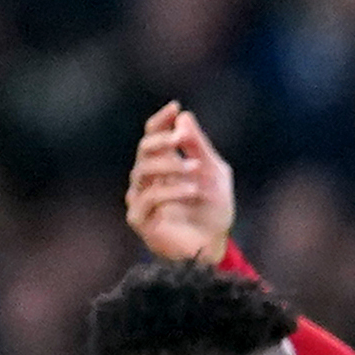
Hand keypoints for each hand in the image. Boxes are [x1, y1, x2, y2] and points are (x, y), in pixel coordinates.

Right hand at [127, 101, 235, 266]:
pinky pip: (148, 199)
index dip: (160, 120)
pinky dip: (171, 190)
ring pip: (142, 171)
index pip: (152, 136)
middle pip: (143, 150)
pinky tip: (193, 190)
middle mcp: (147, 179)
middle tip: (181, 139)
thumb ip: (199, 146)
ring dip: (170, 166)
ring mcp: (140, 199)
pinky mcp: (140, 220)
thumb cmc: (213, 211)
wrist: (215, 246)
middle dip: (162, 141)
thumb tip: (183, 116)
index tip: (175, 107)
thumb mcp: (214, 173)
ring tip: (195, 169)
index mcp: (163, 165)